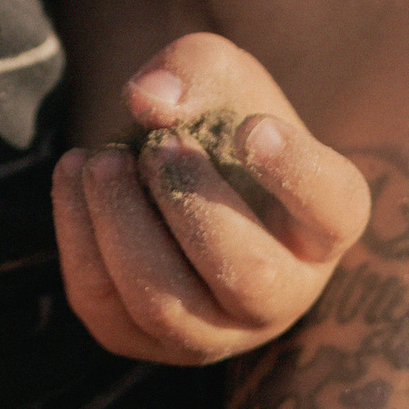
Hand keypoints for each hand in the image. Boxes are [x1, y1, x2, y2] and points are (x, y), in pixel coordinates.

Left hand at [53, 31, 372, 365]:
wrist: (176, 169)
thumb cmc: (219, 121)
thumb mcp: (221, 73)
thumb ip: (195, 68)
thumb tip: (148, 99)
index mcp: (323, 223)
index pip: (334, 210)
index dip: (295, 173)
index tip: (253, 127)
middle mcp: (283, 293)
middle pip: (249, 277)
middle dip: (192, 203)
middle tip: (159, 145)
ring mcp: (213, 330)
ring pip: (166, 304)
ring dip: (122, 222)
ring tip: (104, 160)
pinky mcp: (142, 339)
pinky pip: (103, 305)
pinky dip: (77, 233)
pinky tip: (75, 174)